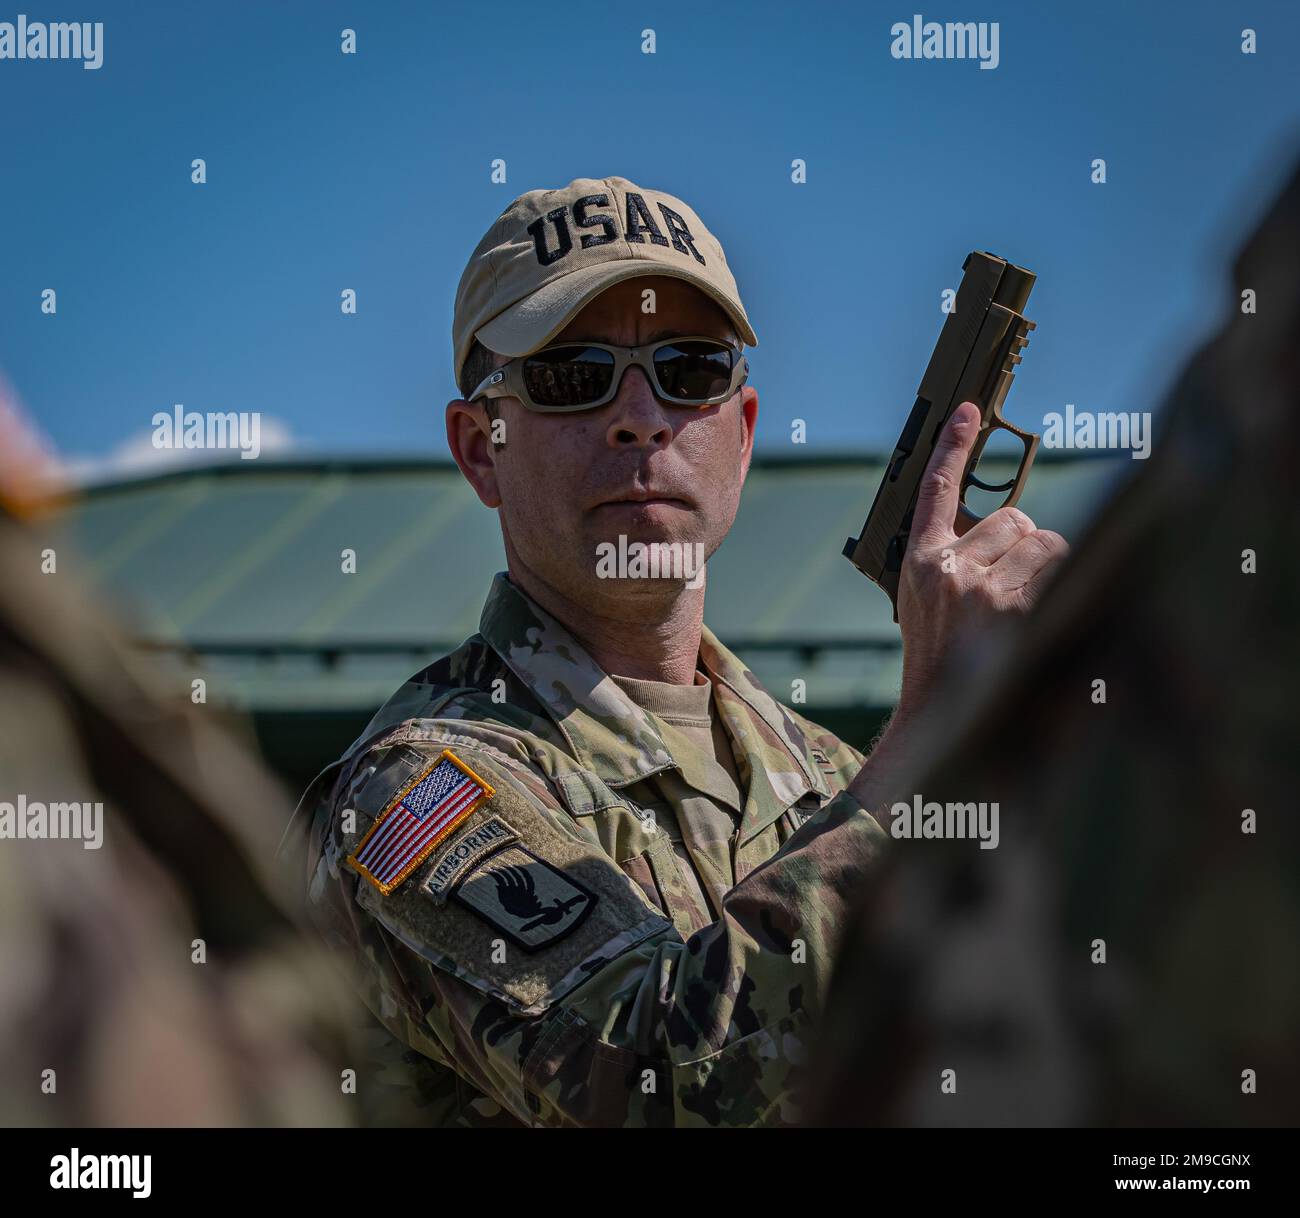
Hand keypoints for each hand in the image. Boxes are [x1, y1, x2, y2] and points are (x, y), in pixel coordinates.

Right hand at [896, 401, 1067, 710]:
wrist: (942, 711)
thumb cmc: (940, 656)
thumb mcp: (925, 601)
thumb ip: (954, 558)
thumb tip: (1005, 529)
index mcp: (923, 562)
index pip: (937, 491)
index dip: (951, 448)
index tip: (965, 412)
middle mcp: (952, 569)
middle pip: (1013, 517)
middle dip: (1022, 544)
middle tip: (1010, 583)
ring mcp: (988, 590)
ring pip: (1044, 541)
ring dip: (1047, 565)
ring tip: (1027, 602)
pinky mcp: (1023, 610)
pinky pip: (1063, 571)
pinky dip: (1064, 587)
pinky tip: (1046, 615)